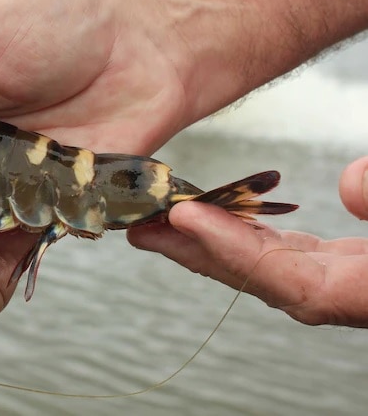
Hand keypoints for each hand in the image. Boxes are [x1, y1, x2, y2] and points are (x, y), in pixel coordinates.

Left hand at [127, 157, 367, 327]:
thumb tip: (347, 185)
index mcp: (358, 294)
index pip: (277, 273)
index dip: (226, 244)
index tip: (183, 216)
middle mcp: (337, 298)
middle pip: (247, 274)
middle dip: (188, 249)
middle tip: (137, 228)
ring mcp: (337, 286)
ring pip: (257, 265)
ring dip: (204, 242)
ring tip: (157, 221)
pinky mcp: (340, 270)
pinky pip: (279, 255)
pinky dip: (241, 236)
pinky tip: (213, 220)